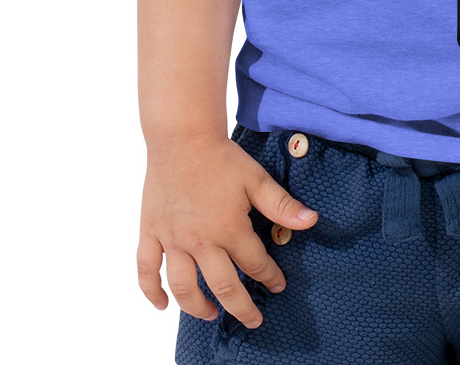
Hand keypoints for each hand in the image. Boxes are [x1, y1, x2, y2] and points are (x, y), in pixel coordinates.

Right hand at [137, 135, 317, 328]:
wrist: (182, 139)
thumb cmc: (221, 158)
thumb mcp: (256, 179)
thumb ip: (282, 205)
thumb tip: (312, 221)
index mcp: (229, 229)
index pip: (255, 263)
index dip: (270, 277)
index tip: (278, 285)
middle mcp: (200, 242)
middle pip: (222, 286)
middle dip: (241, 307)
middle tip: (253, 320)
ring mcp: (172, 240)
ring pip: (183, 287)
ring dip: (197, 307)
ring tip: (211, 315)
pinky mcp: (151, 232)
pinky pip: (146, 270)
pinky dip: (151, 292)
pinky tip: (162, 305)